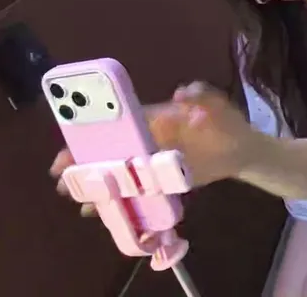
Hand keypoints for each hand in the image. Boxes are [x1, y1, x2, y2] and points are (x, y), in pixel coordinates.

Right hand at [49, 83, 257, 206]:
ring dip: (99, 185)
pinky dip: (122, 200)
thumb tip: (182, 92)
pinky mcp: (164, 181)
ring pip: (120, 173)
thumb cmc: (228, 121)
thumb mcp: (216, 103)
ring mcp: (155, 162)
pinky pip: (137, 191)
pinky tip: (105, 213)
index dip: (93, 134)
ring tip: (78, 200)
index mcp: (156, 120)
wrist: (244, 150)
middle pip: (111, 151)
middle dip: (85, 164)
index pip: (118, 126)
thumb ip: (200, 95)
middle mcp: (150, 140)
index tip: (70, 148)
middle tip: (62, 181)